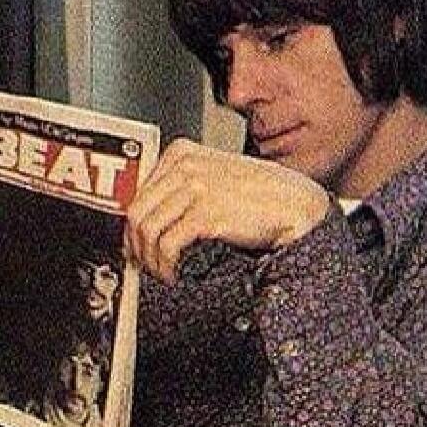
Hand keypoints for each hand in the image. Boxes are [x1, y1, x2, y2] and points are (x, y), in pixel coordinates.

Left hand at [124, 140, 328, 283]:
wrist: (293, 202)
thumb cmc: (259, 194)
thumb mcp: (214, 178)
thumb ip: (182, 188)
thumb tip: (149, 218)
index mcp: (182, 152)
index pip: (138, 191)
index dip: (132, 225)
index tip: (136, 244)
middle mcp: (185, 166)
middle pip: (137, 212)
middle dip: (136, 246)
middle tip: (144, 265)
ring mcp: (195, 188)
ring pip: (148, 230)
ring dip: (151, 260)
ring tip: (162, 273)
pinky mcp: (206, 214)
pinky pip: (168, 245)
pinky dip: (166, 266)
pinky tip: (174, 274)